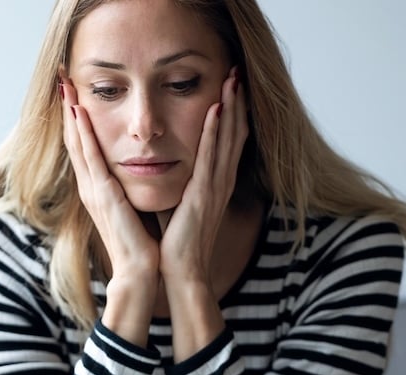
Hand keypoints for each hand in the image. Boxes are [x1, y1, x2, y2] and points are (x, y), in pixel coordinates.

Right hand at [60, 76, 158, 344]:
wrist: (140, 271)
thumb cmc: (141, 243)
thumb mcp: (132, 208)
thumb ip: (127, 190)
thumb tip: (134, 172)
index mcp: (98, 189)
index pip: (84, 146)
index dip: (77, 119)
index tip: (73, 92)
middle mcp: (91, 186)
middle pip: (75, 140)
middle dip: (68, 109)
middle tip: (61, 78)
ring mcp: (94, 190)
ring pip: (78, 144)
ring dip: (71, 114)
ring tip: (65, 87)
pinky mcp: (103, 195)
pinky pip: (91, 159)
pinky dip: (83, 135)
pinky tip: (79, 114)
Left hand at [158, 67, 248, 285]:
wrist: (181, 271)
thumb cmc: (177, 242)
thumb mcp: (181, 204)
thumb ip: (181, 184)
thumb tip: (168, 167)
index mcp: (215, 183)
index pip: (228, 140)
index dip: (232, 113)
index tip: (230, 87)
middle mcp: (220, 181)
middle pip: (234, 133)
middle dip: (237, 102)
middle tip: (237, 72)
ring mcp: (214, 186)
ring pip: (227, 138)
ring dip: (230, 107)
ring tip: (232, 80)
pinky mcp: (203, 194)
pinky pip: (211, 156)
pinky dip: (215, 132)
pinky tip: (216, 109)